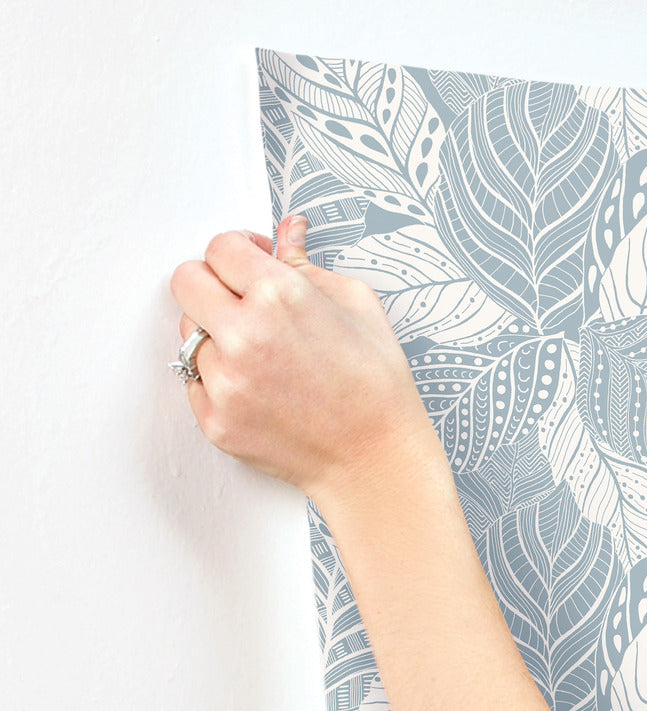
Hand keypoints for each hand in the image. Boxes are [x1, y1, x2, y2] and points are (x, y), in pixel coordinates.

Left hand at [169, 215, 437, 504]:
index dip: (238, 251)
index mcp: (280, 295)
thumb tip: (287, 232)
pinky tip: (260, 388)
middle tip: (241, 301)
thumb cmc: (377, 386)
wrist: (377, 459)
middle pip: (186, 281)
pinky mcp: (216, 420)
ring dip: (216, 336)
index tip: (250, 264)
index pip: (219, 247)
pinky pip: (195, 382)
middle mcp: (244, 335)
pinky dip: (220, 380)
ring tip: (262, 355)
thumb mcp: (359, 306)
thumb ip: (309, 265)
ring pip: (190, 335)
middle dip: (212, 283)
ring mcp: (225, 382)